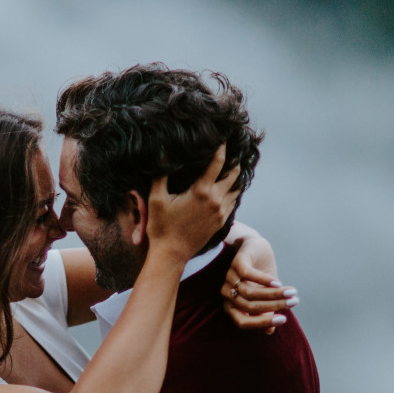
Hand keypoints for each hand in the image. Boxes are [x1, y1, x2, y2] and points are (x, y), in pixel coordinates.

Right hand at [145, 145, 241, 262]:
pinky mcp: (221, 222)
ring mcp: (221, 212)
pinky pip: (233, 202)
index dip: (222, 148)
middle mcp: (216, 200)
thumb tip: (163, 154)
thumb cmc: (161, 227)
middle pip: (234, 173)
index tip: (224, 138)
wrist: (171, 254)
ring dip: (235, 177)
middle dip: (234, 161)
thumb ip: (161, 175)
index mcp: (201, 191)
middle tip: (232, 151)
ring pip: (237, 188)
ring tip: (232, 167)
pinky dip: (233, 192)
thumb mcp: (156, 199)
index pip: (218, 162)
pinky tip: (227, 187)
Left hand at [223, 229, 296, 332]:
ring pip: (250, 292)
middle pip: (250, 307)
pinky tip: (278, 282)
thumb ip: (266, 312)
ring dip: (274, 294)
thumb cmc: (261, 277)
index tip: (284, 320)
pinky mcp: (236, 263)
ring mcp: (229, 278)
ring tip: (292, 292)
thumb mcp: (266, 296)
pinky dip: (264, 280)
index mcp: (231, 307)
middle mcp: (228, 294)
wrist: (256, 248)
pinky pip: (248, 275)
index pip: (243, 322)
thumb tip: (270, 331)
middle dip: (274, 306)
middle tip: (294, 302)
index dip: (263, 323)